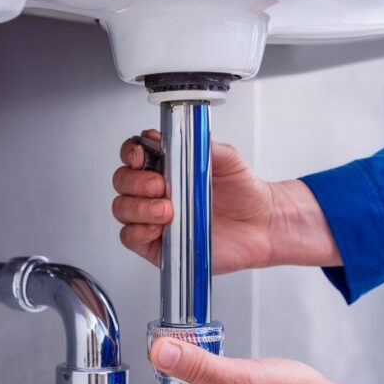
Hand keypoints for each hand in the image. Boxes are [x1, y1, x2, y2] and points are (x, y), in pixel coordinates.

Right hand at [112, 130, 341, 273]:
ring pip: (122, 209)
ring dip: (139, 208)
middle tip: (161, 186)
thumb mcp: (229, 160)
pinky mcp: (157, 245)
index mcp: (168, 167)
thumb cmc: (244, 194)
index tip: (141, 156)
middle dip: (136, 182)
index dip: (131, 152)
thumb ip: (205, 147)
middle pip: (122, 181)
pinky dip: (139, 232)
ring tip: (167, 210)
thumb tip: (186, 138)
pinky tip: (158, 228)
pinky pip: (130, 238)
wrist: (262, 226)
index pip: (133, 154)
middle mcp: (156, 192)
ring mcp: (154, 218)